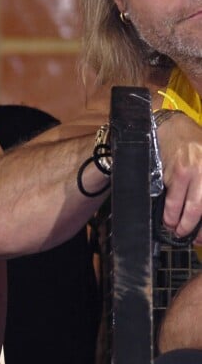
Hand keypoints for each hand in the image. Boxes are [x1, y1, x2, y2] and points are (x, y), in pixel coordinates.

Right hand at [157, 114, 201, 241]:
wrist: (173, 126)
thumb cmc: (196, 145)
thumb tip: (200, 212)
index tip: (200, 238)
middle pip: (197, 208)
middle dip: (189, 226)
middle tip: (184, 234)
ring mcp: (186, 172)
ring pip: (178, 203)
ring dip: (173, 219)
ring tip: (171, 226)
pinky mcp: (168, 171)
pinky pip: (167, 194)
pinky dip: (166, 206)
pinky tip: (166, 212)